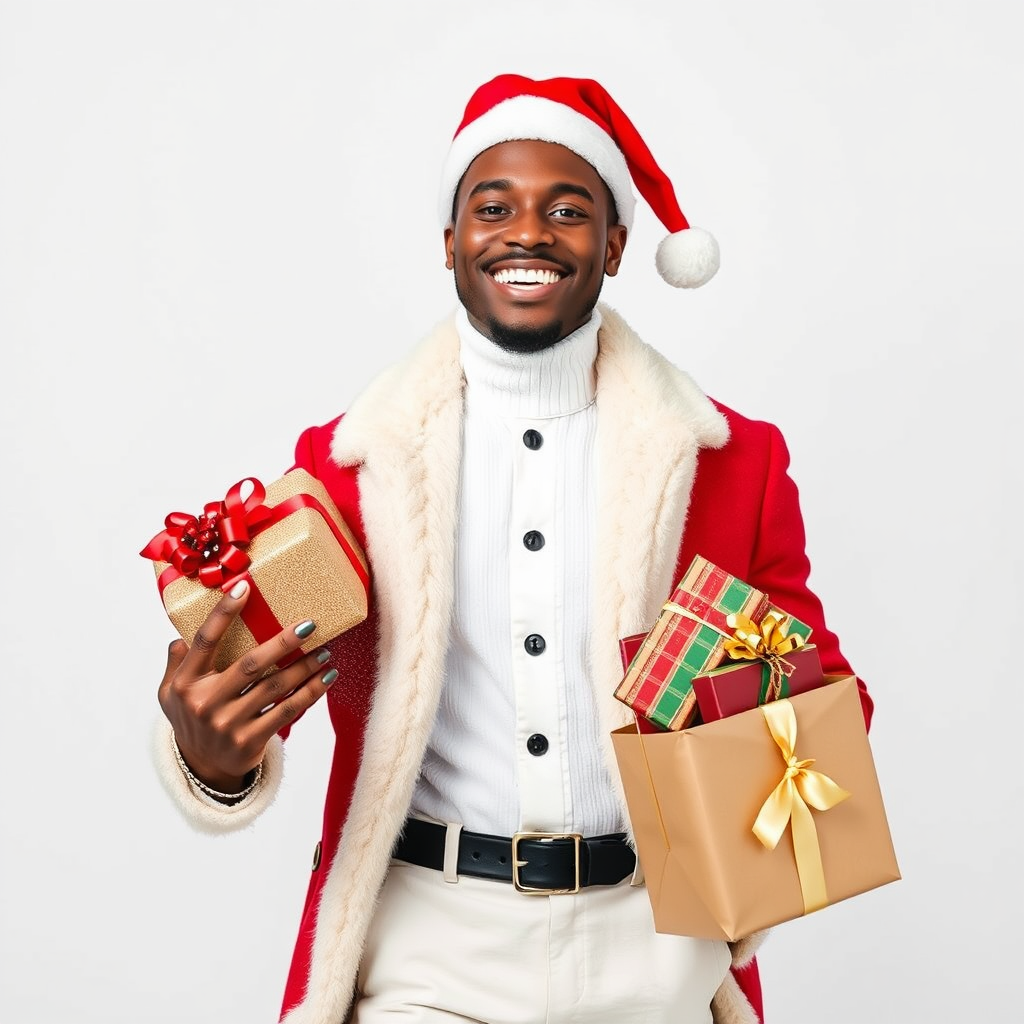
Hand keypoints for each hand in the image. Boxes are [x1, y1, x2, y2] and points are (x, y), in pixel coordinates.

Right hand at [157, 579, 337, 792]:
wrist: (203, 768)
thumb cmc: (192, 718)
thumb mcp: (170, 693)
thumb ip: (176, 662)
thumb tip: (181, 635)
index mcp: (185, 683)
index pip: (205, 641)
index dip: (223, 613)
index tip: (244, 587)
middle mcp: (205, 703)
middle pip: (250, 665)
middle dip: (283, 642)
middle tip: (309, 625)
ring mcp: (227, 725)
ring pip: (275, 688)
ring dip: (305, 668)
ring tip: (326, 651)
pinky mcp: (249, 742)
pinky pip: (287, 712)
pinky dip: (310, 693)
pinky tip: (326, 678)